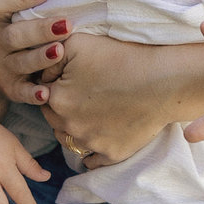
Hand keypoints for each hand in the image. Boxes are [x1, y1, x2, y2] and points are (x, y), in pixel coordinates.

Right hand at [0, 0, 69, 111]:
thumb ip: (28, 1)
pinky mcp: (10, 89)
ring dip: (41, 57)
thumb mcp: (10, 17)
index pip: (1, 3)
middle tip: (66, 24)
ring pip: (21, 62)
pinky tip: (46, 93)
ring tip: (59, 51)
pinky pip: (21, 93)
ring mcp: (2, 67)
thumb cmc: (12, 34)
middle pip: (15, 35)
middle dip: (40, 30)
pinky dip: (33, 94)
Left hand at [43, 34, 203, 169]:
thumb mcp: (77, 43)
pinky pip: (90, 161)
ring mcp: (91, 144)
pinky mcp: (112, 155)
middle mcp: (69, 127)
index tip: (70, 78)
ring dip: (73, 129)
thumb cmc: (122, 57)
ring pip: (69, 141)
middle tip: (80, 94)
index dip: (54, 85)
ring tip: (90, 113)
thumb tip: (39, 73)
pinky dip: (91, 152)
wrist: (164, 81)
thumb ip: (48, 56)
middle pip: (54, 120)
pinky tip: (98, 135)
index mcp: (56, 100)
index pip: (42, 95)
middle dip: (62, 108)